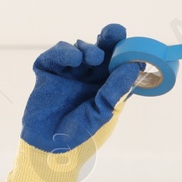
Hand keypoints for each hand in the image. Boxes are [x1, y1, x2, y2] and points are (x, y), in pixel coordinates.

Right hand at [5, 23, 144, 181]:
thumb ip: (116, 90)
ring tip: (92, 58)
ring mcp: (68, 74)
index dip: (125, 50)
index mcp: (106, 86)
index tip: (131, 43)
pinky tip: (73, 58)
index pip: (118, 62)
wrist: (50, 149)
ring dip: (88, 48)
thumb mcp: (103, 113)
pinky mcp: (47, 72)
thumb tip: (134, 66)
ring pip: (80, 49)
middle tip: (114, 32)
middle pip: (101, 49)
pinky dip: (64, 52)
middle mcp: (89, 77)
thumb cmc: (82, 136)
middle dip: (108, 38)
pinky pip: (56, 55)